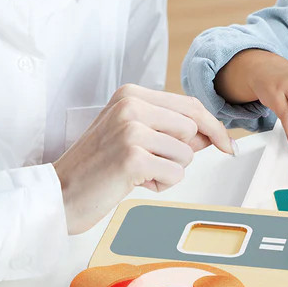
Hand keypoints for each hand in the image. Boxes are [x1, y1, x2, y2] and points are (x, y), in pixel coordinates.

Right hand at [54, 84, 234, 233]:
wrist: (60, 193)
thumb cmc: (98, 166)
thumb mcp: (134, 135)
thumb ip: (171, 130)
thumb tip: (210, 134)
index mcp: (132, 94)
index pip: (190, 105)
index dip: (213, 127)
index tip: (228, 144)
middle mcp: (131, 105)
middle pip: (193, 128)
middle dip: (182, 152)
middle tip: (152, 163)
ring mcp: (131, 129)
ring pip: (187, 153)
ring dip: (169, 170)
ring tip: (137, 172)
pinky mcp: (133, 157)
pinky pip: (175, 173)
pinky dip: (161, 183)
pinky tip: (134, 182)